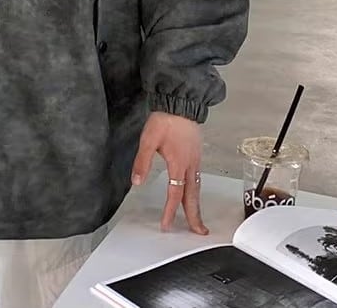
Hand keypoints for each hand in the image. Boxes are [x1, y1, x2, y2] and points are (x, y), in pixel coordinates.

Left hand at [130, 111, 208, 235]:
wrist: (181, 103)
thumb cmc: (165, 120)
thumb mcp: (148, 140)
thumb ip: (142, 162)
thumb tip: (137, 183)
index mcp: (178, 164)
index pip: (175, 194)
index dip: (170, 211)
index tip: (166, 225)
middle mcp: (190, 165)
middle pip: (193, 196)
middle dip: (195, 216)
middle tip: (199, 233)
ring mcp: (196, 160)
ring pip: (197, 188)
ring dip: (197, 205)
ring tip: (197, 218)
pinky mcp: (197, 154)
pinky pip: (198, 178)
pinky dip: (197, 191)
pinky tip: (193, 192)